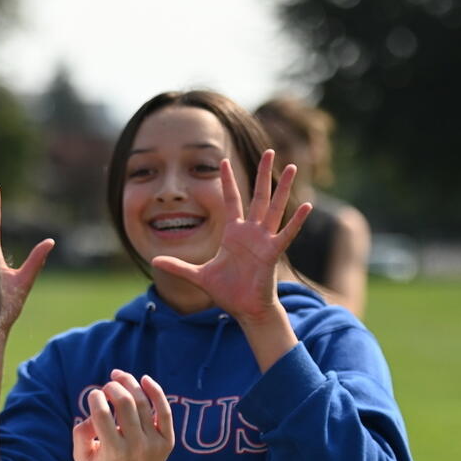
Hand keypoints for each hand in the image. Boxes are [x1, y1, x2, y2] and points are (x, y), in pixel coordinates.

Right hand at [73, 371, 173, 460]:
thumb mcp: (82, 456)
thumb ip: (80, 434)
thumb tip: (92, 416)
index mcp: (113, 451)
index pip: (102, 415)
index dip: (95, 397)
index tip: (94, 395)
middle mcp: (136, 447)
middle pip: (125, 404)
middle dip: (113, 387)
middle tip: (106, 386)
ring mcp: (154, 443)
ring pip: (143, 403)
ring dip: (129, 383)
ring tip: (118, 377)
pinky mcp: (167, 440)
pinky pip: (164, 411)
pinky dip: (155, 391)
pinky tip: (144, 379)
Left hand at [152, 150, 311, 323]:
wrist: (244, 309)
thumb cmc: (227, 292)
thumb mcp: (198, 276)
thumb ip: (177, 267)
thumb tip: (155, 262)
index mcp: (233, 233)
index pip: (231, 200)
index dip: (227, 181)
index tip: (223, 160)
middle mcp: (250, 232)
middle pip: (258, 196)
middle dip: (263, 173)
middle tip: (269, 150)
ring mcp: (263, 240)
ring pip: (274, 208)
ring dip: (283, 188)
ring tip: (293, 167)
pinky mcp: (272, 253)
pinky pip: (286, 234)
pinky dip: (296, 221)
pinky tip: (306, 205)